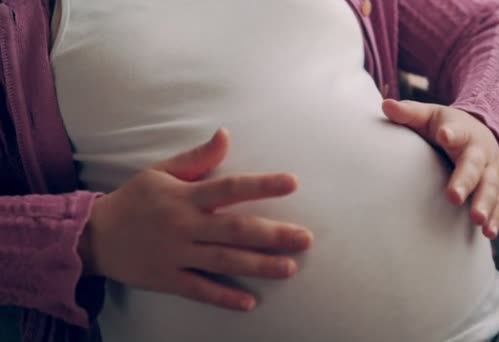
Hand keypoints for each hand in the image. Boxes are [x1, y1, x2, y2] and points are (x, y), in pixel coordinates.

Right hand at [79, 129, 313, 310]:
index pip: (230, 188)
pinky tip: (250, 303)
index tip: (292, 183)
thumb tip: (226, 135)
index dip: (262, 185)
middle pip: (235, 230)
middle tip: (305, 239)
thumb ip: (197, 158)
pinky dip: (224, 297)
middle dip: (273, 235)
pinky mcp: (168, 279)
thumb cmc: (135, 199)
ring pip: (224, 261)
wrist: (96, 235)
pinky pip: (200, 290)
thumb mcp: (162, 171)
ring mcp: (176, 255)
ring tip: (289, 268)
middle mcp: (184, 225)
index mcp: (185, 196)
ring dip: (259, 266)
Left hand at [382, 99, 498, 238]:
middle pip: (474, 166)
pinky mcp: (497, 188)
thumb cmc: (446, 126)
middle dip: (465, 181)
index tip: (445, 135)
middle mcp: (480, 151)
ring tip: (477, 220)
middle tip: (454, 197)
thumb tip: (385, 104)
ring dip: (485, 203)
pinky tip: (489, 233)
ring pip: (491, 187)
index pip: (457, 131)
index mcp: (462, 132)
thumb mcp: (429, 116)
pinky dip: (496, 218)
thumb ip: (408, 113)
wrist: (480, 132)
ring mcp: (490, 171)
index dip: (452, 133)